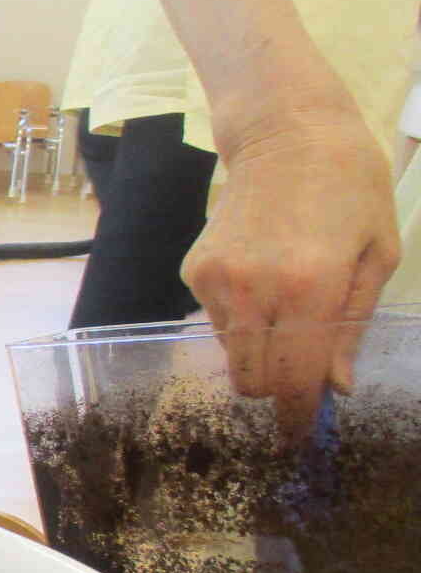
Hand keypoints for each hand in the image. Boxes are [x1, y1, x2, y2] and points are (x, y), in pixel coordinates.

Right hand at [181, 115, 398, 420]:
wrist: (288, 133)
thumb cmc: (351, 189)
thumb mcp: (378, 257)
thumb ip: (352, 327)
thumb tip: (334, 388)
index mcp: (311, 289)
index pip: (295, 381)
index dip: (297, 418)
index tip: (299, 439)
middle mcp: (256, 290)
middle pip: (253, 380)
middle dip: (277, 391)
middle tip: (299, 384)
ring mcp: (217, 280)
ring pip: (231, 355)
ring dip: (258, 354)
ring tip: (284, 317)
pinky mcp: (195, 270)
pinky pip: (214, 321)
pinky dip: (238, 320)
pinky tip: (260, 283)